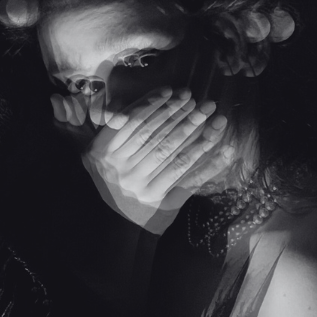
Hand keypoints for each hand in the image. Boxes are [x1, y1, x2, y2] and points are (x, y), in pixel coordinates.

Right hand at [53, 87, 233, 233]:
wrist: (110, 224)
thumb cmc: (105, 181)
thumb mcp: (92, 154)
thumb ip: (105, 128)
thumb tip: (106, 101)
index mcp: (102, 152)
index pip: (133, 122)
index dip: (154, 105)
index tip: (173, 91)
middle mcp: (120, 168)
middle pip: (156, 135)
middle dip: (180, 115)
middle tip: (201, 101)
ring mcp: (140, 184)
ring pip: (173, 153)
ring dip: (197, 134)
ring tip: (214, 117)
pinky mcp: (159, 200)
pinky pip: (186, 177)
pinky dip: (208, 164)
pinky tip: (225, 150)